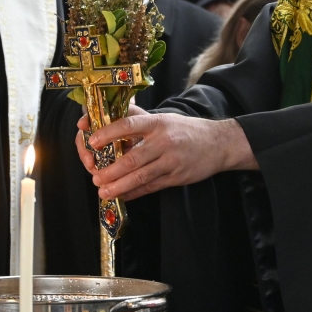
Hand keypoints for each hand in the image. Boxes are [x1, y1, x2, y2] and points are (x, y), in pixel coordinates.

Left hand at [74, 111, 256, 200]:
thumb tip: (110, 115)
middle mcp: (164, 141)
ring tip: (103, 191)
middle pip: (132, 158)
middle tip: (95, 176)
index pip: (129, 125)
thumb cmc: (185, 129)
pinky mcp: (176, 178)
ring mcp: (171, 161)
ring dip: (119, 186)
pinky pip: (151, 187)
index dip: (109, 133)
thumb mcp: (164, 118)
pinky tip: (122, 196)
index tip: (92, 141)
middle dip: (111, 170)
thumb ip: (138, 118)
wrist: (218, 143)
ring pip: (140, 176)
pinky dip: (134, 193)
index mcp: (157, 123)